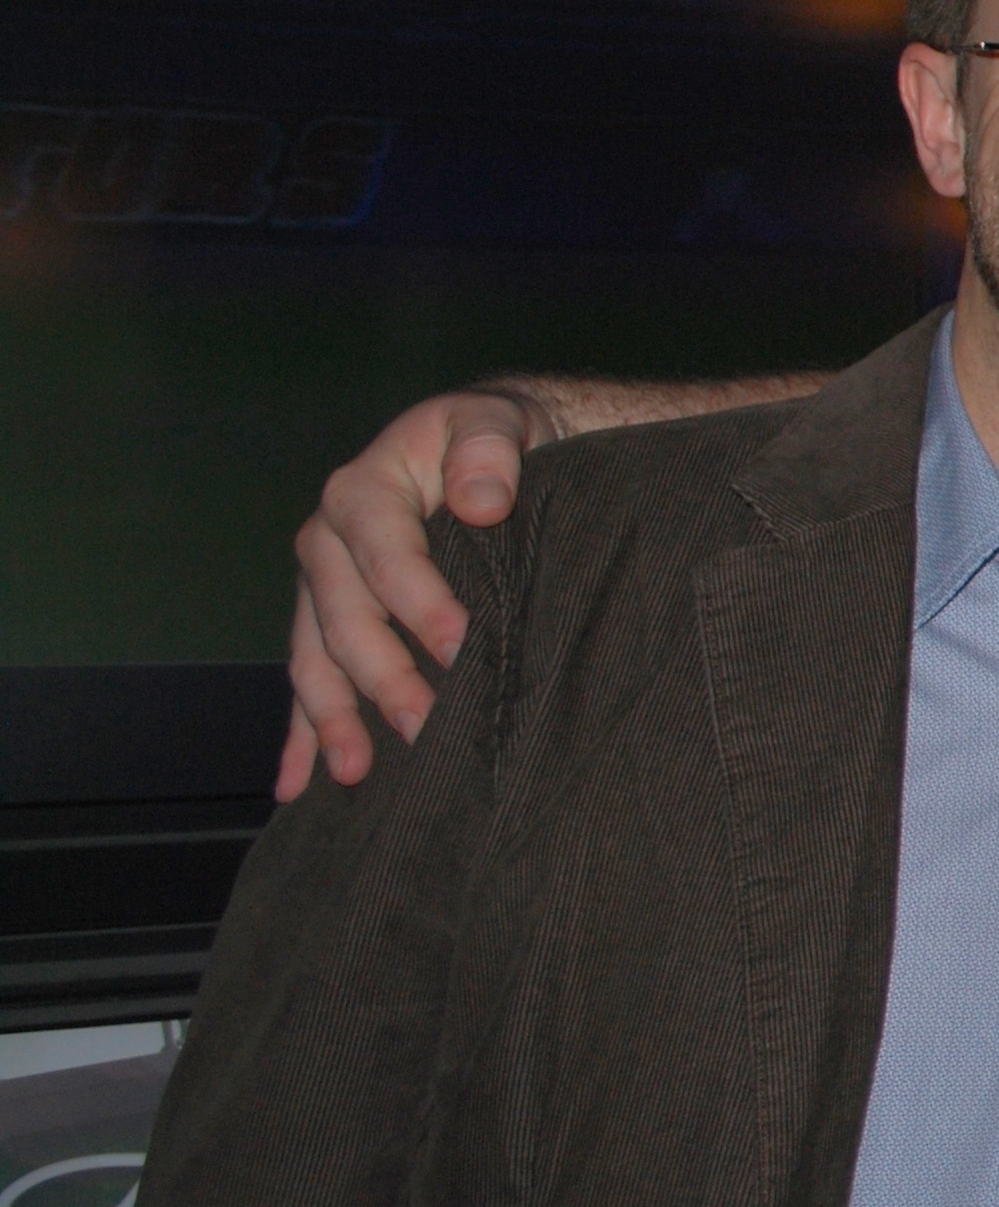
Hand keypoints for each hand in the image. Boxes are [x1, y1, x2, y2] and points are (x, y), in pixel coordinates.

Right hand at [278, 389, 546, 798]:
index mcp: (363, 492)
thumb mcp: (494, 422)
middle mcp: (327, 543)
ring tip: (356, 770)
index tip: (461, 647)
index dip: (420, 604)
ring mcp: (322, 588)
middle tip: (428, 728)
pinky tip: (296, 785)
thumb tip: (479, 502)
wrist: (477, 447)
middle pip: (346, 619)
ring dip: (333, 718)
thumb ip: (488, 452)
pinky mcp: (329, 621)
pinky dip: (301, 733)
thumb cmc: (489, 437)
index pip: (387, 556)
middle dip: (383, 678)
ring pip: (316, 659)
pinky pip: (307, 680)